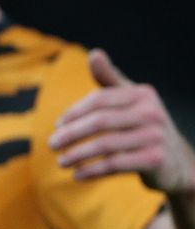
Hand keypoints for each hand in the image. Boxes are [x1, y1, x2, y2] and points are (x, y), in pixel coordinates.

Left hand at [51, 49, 194, 197]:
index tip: (58, 125)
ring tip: (60, 161)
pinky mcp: (155, 160)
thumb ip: (110, 79)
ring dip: (77, 154)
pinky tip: (77, 175)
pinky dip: (92, 170)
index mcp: (143, 94)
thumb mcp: (131, 100)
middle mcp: (152, 113)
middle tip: (51, 144)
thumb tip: (95, 53)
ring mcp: (156, 137)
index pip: (99, 99)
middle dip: (70, 134)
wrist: (178, 161)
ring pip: (105, 145)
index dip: (74, 112)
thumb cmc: (143, 125)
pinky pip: (115, 165)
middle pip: (99, 122)